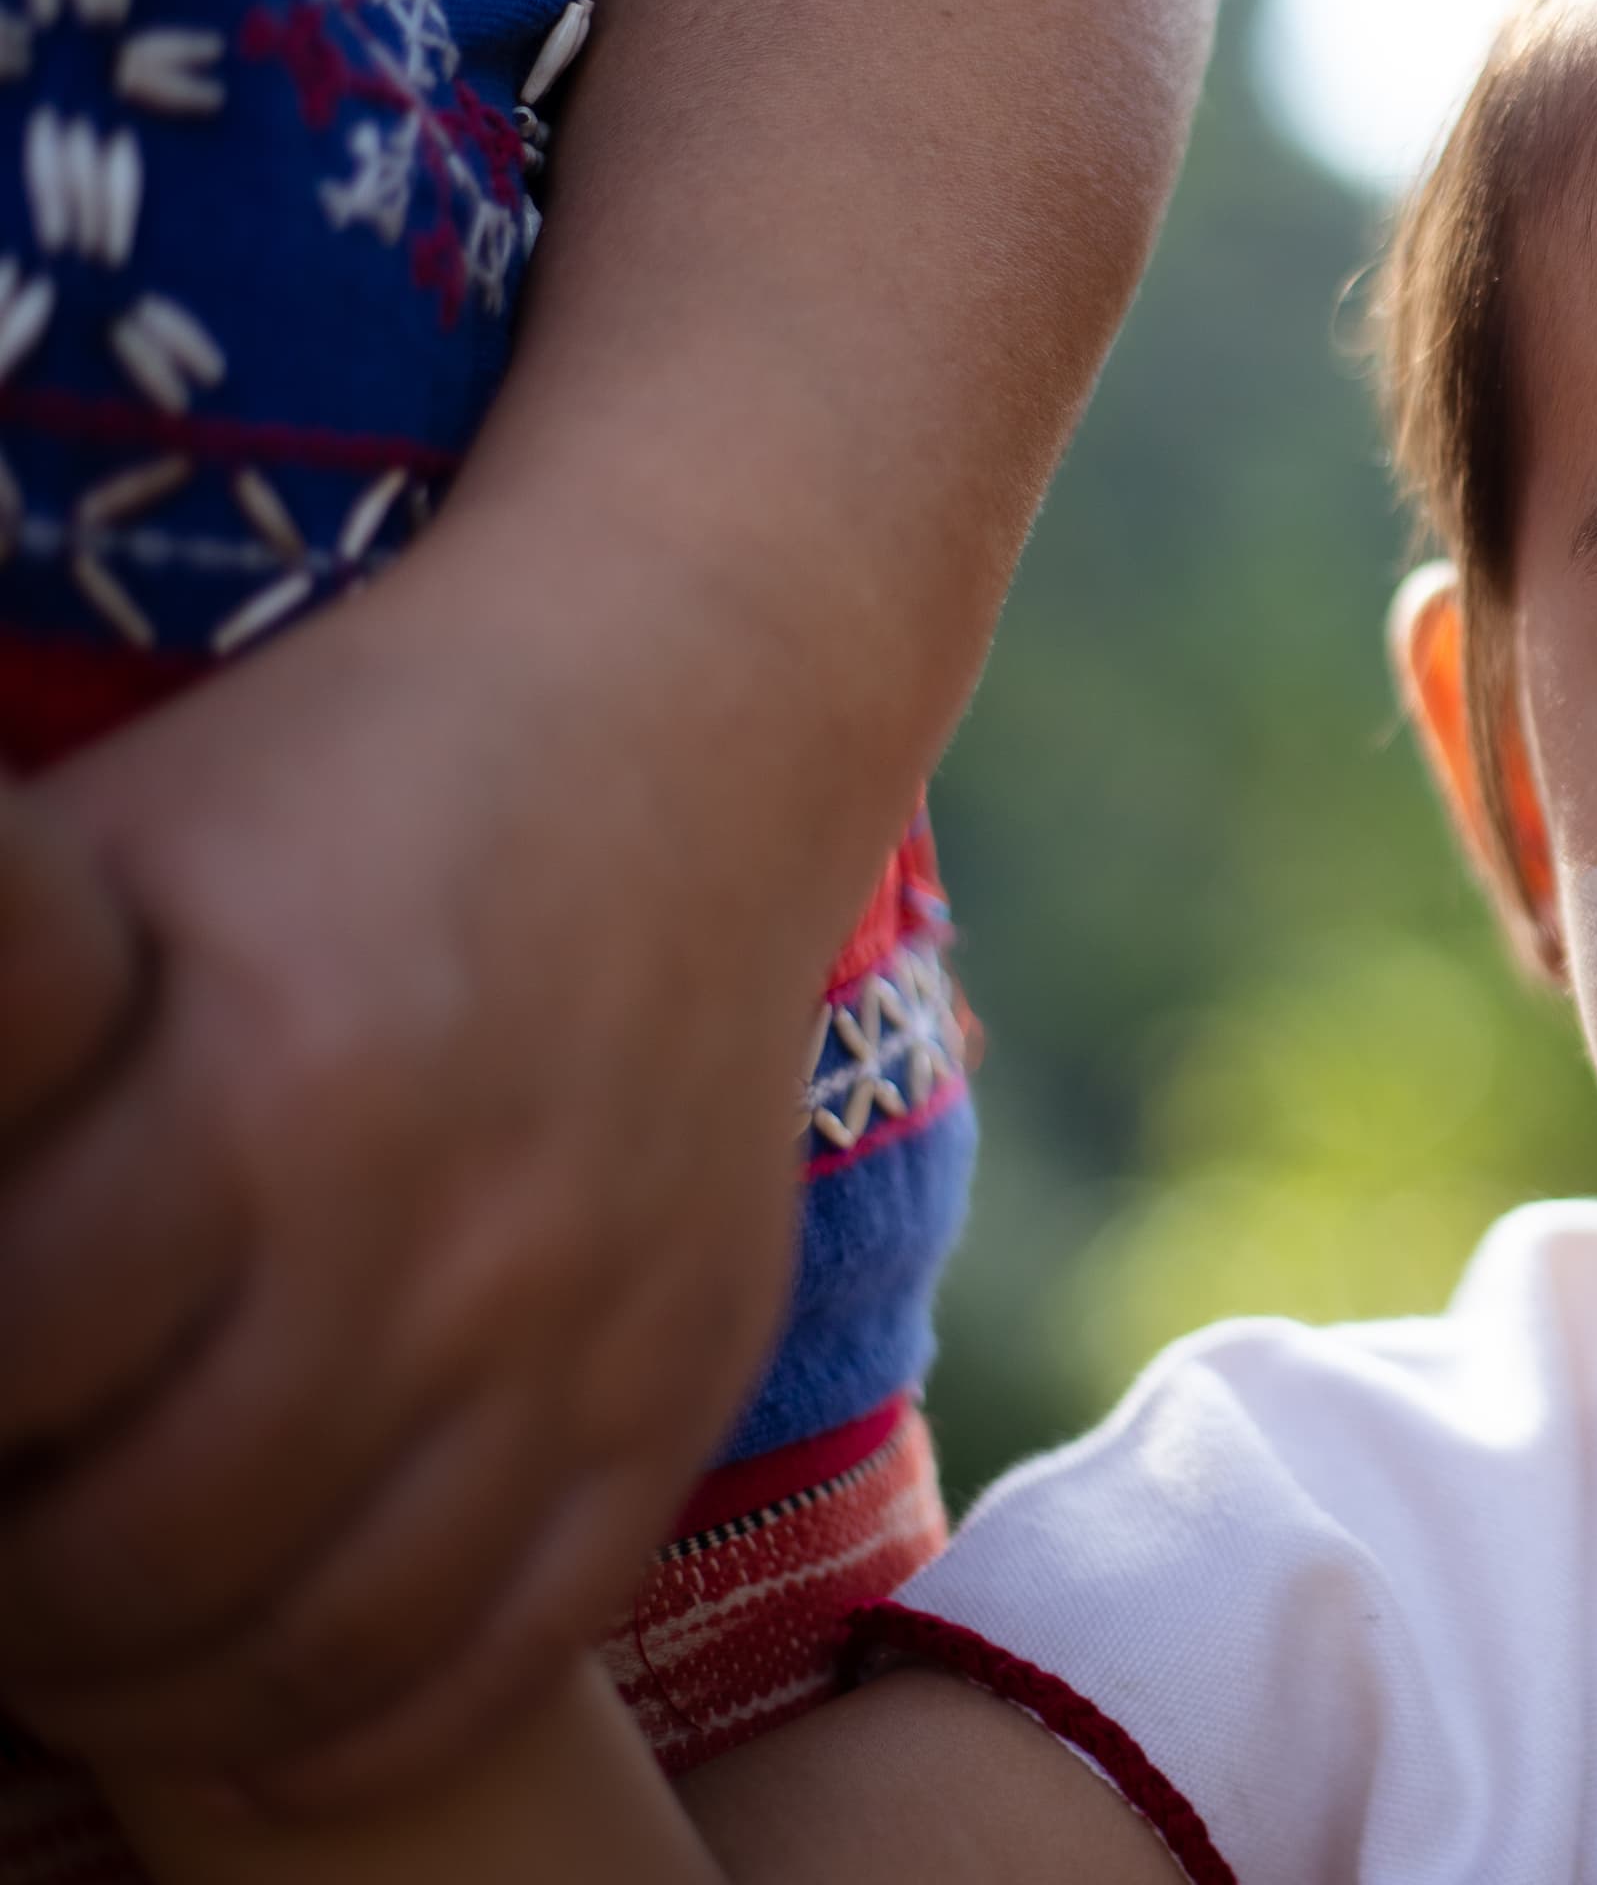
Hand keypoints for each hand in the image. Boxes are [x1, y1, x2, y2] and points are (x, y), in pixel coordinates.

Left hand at [0, 517, 887, 1808]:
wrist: (690, 716)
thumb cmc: (340, 782)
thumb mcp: (111, 862)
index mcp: (259, 1086)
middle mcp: (438, 1232)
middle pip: (148, 1558)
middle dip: (18, 1604)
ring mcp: (583, 1318)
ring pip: (328, 1640)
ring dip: (167, 1685)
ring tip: (97, 1641)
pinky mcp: (687, 1365)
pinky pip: (524, 1637)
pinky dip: (371, 1720)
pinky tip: (269, 1704)